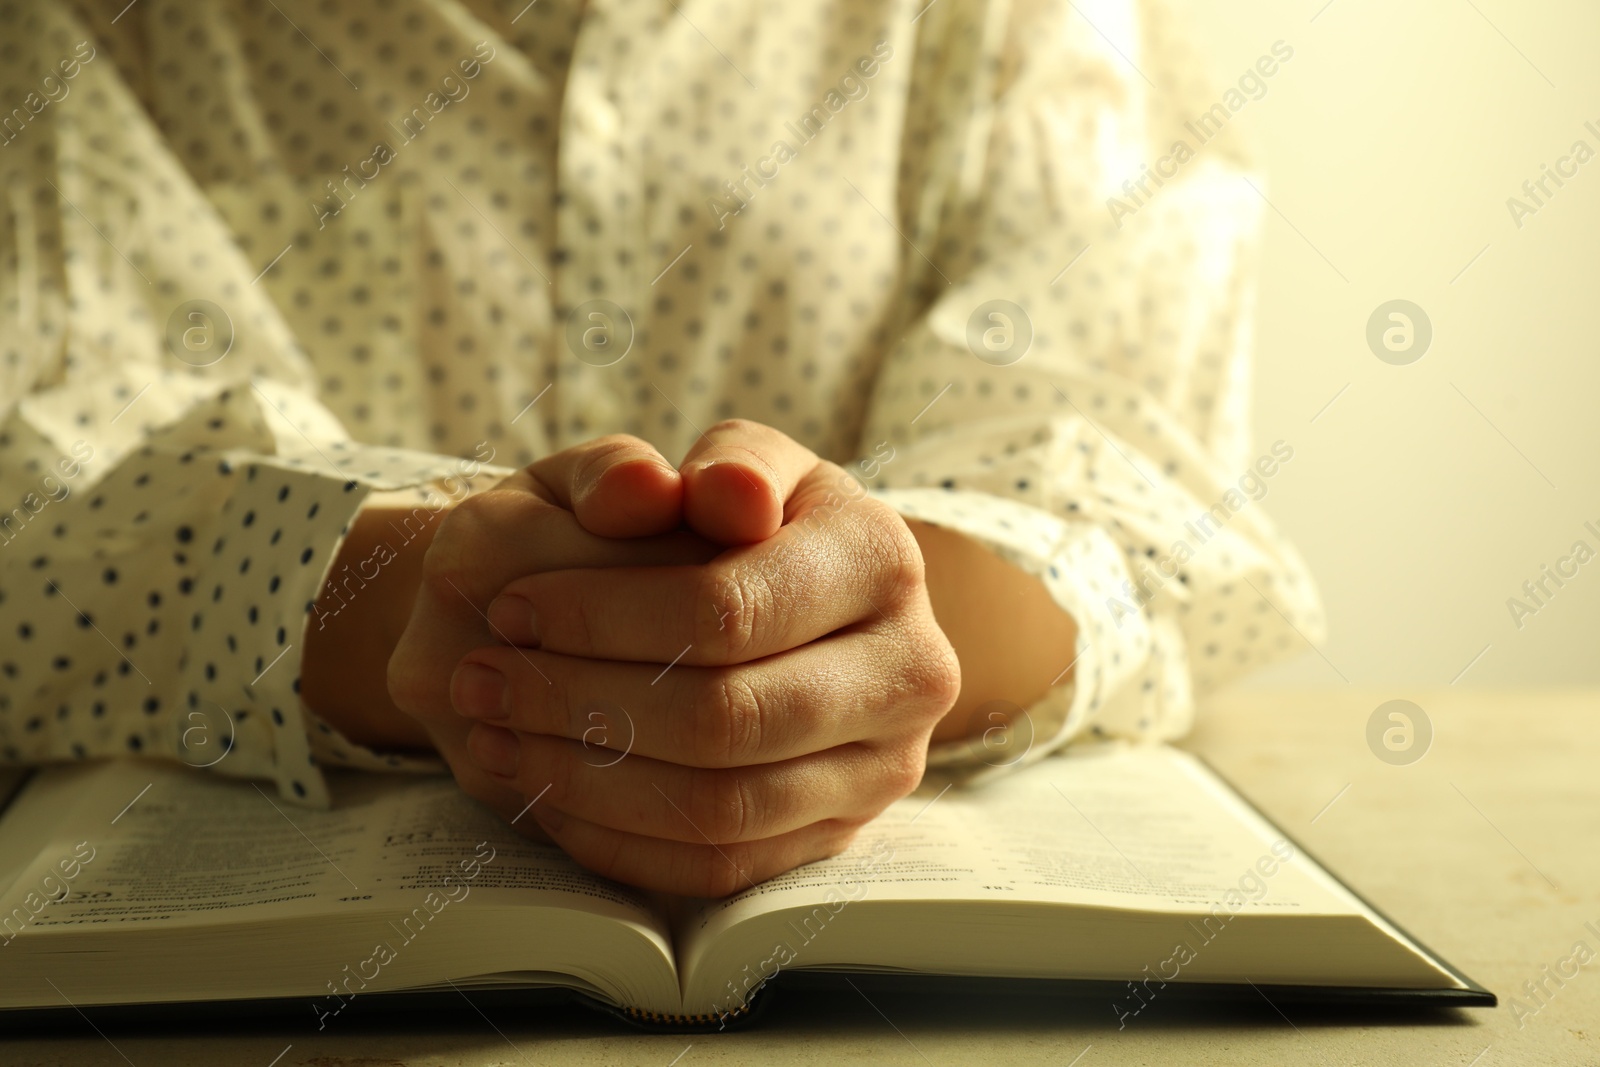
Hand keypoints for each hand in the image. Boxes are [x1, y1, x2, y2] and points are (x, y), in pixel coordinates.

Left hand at [451, 421, 961, 896]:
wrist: (777, 601)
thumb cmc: (730, 522)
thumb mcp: (715, 462)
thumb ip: (695, 463)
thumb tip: (654, 490)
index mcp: (879, 555)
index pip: (730, 608)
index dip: (604, 616)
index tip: (512, 608)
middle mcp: (909, 666)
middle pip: (727, 718)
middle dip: (582, 703)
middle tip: (483, 680)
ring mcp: (884, 765)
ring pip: (723, 807)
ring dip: (587, 778)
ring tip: (498, 733)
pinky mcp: (840, 834)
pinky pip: (720, 868)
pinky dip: (617, 838)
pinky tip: (546, 790)